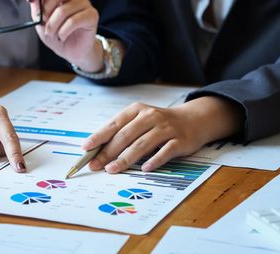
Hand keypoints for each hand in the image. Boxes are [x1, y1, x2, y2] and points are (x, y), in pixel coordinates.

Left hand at [25, 0, 102, 72]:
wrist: (70, 51)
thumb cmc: (56, 33)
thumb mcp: (40, 17)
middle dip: (45, 11)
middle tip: (44, 23)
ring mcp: (85, 4)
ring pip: (63, 10)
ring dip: (53, 26)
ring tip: (53, 34)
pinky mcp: (92, 15)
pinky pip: (73, 21)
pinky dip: (63, 32)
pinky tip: (62, 36)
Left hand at [82, 96, 242, 172]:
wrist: (193, 119)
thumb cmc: (159, 123)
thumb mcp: (140, 121)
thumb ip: (122, 132)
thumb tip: (98, 150)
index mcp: (137, 110)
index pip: (114, 124)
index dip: (99, 136)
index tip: (86, 148)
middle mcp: (150, 116)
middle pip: (125, 136)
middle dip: (108, 152)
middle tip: (96, 165)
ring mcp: (166, 128)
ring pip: (142, 144)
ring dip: (125, 158)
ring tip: (112, 169)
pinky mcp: (179, 140)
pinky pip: (165, 151)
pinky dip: (154, 160)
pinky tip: (144, 169)